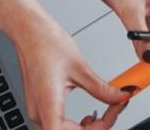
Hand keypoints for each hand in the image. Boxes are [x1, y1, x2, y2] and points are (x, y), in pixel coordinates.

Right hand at [5, 8, 130, 129]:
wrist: (27, 29)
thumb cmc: (45, 42)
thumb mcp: (80, 66)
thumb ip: (102, 89)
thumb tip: (121, 97)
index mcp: (48, 105)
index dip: (96, 129)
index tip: (113, 113)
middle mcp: (38, 113)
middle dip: (95, 129)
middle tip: (112, 111)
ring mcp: (37, 110)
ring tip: (102, 115)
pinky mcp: (39, 106)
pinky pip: (57, 125)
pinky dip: (75, 125)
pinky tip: (87, 116)